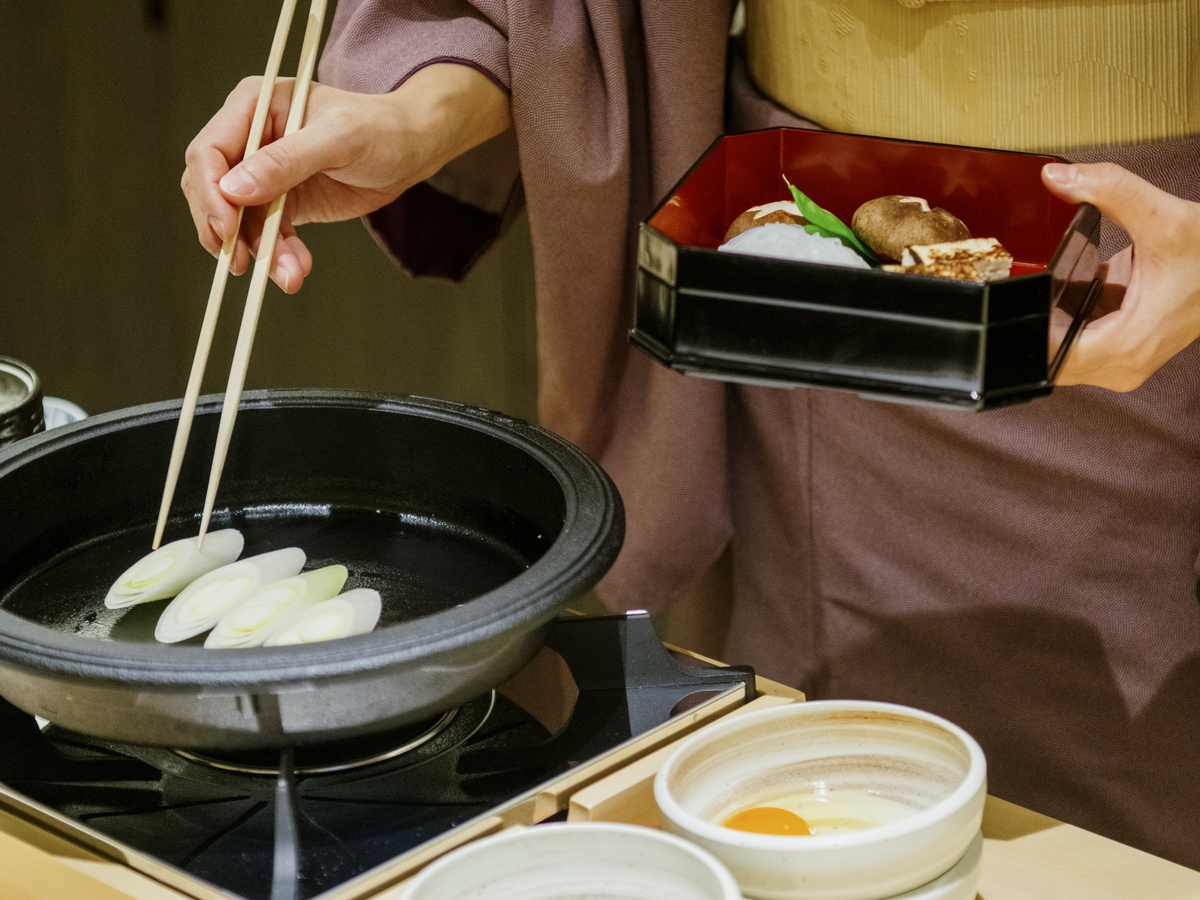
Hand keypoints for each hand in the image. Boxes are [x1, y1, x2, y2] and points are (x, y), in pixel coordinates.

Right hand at [181, 63, 511, 292]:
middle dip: (227, 230)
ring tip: (289, 275)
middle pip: (212, 191)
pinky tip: (296, 270)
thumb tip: (233, 188)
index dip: (210, 192)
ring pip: (240, 221)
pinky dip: (278, 256)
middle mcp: (250, 138)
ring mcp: (263, 173)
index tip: (226, 228)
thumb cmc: (379, 128)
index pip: (209, 151)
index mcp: (253, 106)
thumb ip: (286, 161)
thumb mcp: (337, 139)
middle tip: (242, 263)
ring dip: (259, 252)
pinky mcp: (282, 203)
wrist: (410, 150)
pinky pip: (266, 235)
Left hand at [1042, 161, 1199, 390]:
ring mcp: (1122, 360)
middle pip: (1048, 358)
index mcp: (1129, 346)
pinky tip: (1070, 289)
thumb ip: (1109, 191)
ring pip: (1059, 350)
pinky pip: (1075, 339)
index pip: (1049, 359)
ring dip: (1048, 321)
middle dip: (1031, 324)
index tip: (1011, 302)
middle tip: (1026, 285)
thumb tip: (1057, 178)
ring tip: (1051, 285)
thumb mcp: (1164, 217)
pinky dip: (1066, 316)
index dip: (1025, 332)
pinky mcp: (1120, 348)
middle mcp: (1123, 364)